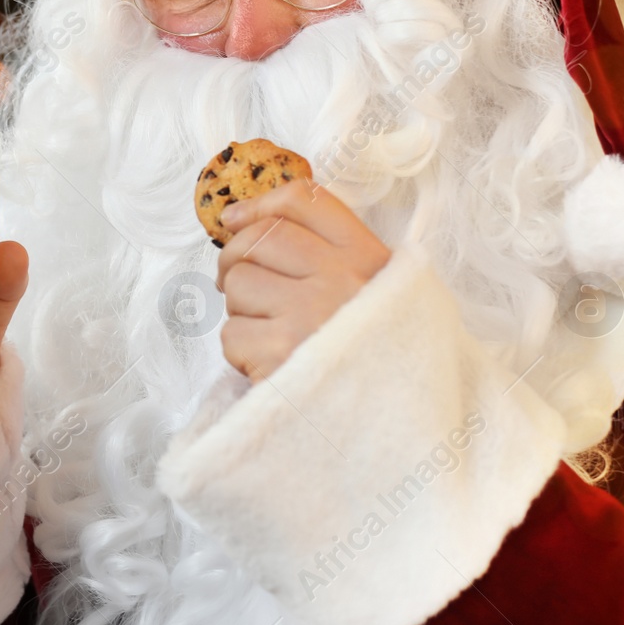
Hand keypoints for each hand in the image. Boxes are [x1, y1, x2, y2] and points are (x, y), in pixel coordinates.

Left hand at [214, 180, 389, 384]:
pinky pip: (232, 333)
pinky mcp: (281, 355)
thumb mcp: (377, 290)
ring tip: (267, 330)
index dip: (259, 204)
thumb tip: (241, 219)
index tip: (235, 218)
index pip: (305, 201)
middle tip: (237, 281)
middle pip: (259, 238)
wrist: (391, 423)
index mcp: (366, 257)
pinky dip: (240, 350)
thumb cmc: (372, 354)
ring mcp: (308, 315)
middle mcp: (339, 279)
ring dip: (240, 309)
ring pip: (239, 284)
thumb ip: (328, 252)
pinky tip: (268, 363)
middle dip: (235, 258)